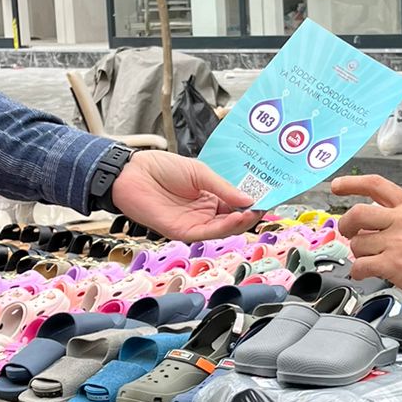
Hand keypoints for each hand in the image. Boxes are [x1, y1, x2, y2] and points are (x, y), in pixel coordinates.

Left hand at [111, 151, 260, 240]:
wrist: (133, 172)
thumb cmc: (161, 168)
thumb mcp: (199, 172)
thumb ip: (223, 187)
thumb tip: (250, 199)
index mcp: (210, 196)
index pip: (237, 204)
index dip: (252, 203)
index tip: (268, 198)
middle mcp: (204, 212)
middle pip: (233, 220)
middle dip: (250, 215)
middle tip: (264, 207)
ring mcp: (194, 222)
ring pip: (223, 229)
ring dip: (240, 223)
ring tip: (253, 213)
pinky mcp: (182, 231)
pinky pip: (207, 233)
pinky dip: (223, 228)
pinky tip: (236, 218)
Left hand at [333, 174, 401, 314]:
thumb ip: (401, 217)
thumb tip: (372, 223)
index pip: (376, 185)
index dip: (352, 183)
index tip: (337, 186)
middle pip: (357, 213)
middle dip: (346, 224)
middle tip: (348, 233)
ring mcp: (396, 242)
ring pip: (357, 243)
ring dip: (358, 253)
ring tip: (371, 259)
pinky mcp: (393, 264)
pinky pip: (360, 265)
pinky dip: (357, 271)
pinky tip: (364, 273)